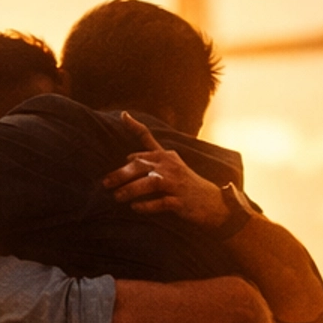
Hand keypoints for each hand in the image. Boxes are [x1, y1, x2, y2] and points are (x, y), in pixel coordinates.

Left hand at [103, 116, 228, 228]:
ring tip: (117, 197)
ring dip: (131, 189)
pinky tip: (136, 208)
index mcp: (167, 156)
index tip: (123, 115)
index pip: (148, 138)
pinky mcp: (182, 201)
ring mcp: (177, 183)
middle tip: (106, 183)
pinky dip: (147, 205)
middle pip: (142, 165)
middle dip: (122, 174)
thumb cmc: (188, 187)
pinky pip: (162, 202)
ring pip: (151, 182)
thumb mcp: (172, 168)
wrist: (216, 205)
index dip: (135, 127)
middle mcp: (171, 166)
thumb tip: (129, 157)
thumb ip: (152, 161)